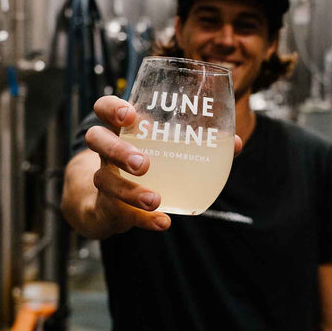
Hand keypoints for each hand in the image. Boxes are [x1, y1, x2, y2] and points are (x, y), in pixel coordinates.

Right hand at [86, 96, 241, 236]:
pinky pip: (118, 212)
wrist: (106, 201)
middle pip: (97, 140)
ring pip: (104, 180)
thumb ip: (198, 142)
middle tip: (144, 164)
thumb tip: (234, 143)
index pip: (104, 107)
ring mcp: (102, 179)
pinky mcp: (106, 207)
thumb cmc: (144, 161)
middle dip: (119, 150)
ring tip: (155, 199)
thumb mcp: (164, 147)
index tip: (130, 115)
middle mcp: (105, 151)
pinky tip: (163, 222)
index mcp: (120, 129)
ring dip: (130, 190)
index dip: (112, 108)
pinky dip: (142, 220)